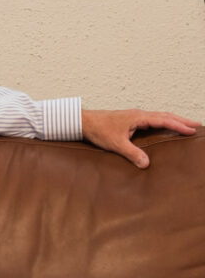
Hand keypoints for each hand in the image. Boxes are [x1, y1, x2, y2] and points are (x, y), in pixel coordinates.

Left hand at [82, 109, 200, 168]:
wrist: (84, 122)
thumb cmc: (98, 130)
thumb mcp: (116, 144)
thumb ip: (132, 153)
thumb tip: (147, 163)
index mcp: (138, 117)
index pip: (164, 120)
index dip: (179, 125)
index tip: (192, 130)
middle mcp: (139, 114)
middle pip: (166, 116)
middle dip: (182, 120)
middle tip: (197, 125)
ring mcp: (135, 116)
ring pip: (160, 116)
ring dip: (174, 120)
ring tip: (186, 126)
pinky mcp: (131, 119)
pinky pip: (153, 119)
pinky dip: (164, 122)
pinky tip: (166, 127)